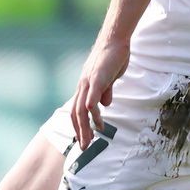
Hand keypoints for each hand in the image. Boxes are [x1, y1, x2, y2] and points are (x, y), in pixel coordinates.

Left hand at [70, 34, 129, 148]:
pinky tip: (97, 121)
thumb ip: (105, 91)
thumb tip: (105, 105)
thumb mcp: (109, 79)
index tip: (83, 139)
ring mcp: (88, 82)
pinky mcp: (97, 78)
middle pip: (76, 114)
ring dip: (86, 126)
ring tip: (91, 140)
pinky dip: (93, 110)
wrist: (114, 41)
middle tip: (84, 147)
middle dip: (80, 132)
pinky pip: (92, 97)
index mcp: (84, 87)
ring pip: (82, 109)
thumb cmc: (113, 58)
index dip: (78, 126)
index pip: (76, 111)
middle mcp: (82, 86)